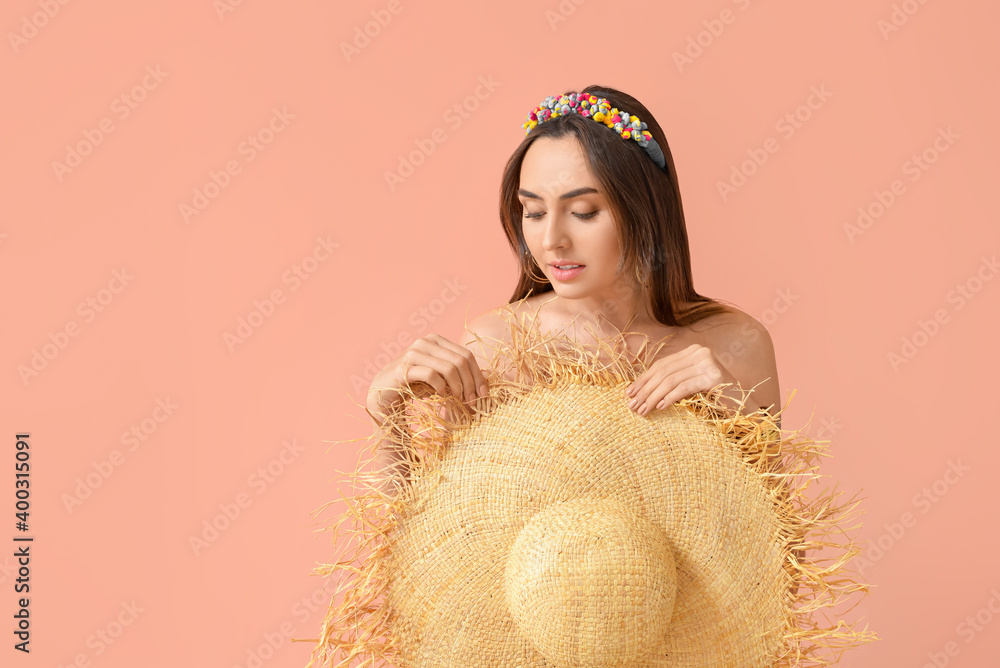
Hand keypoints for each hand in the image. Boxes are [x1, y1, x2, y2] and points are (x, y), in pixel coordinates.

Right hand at [367, 333, 488, 420]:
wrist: (385, 392)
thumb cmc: (416, 385)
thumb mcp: (441, 378)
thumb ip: (458, 374)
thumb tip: (484, 380)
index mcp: (437, 340)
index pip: (466, 354)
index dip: (478, 375)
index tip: (483, 394)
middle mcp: (426, 342)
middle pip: (460, 360)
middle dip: (470, 383)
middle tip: (472, 401)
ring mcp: (414, 352)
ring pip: (449, 367)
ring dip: (458, 386)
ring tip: (459, 399)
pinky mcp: (405, 367)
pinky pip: (431, 375)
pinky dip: (441, 387)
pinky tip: (441, 395)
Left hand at [624, 344, 740, 416]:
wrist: (742, 408)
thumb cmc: (712, 398)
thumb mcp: (688, 385)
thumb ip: (670, 381)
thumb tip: (637, 390)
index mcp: (692, 351)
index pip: (661, 365)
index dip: (643, 379)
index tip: (628, 394)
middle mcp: (700, 353)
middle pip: (664, 372)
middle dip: (645, 390)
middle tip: (633, 406)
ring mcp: (708, 363)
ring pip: (671, 380)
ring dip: (653, 397)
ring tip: (643, 411)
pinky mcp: (714, 376)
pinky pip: (684, 387)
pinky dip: (670, 397)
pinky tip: (660, 407)